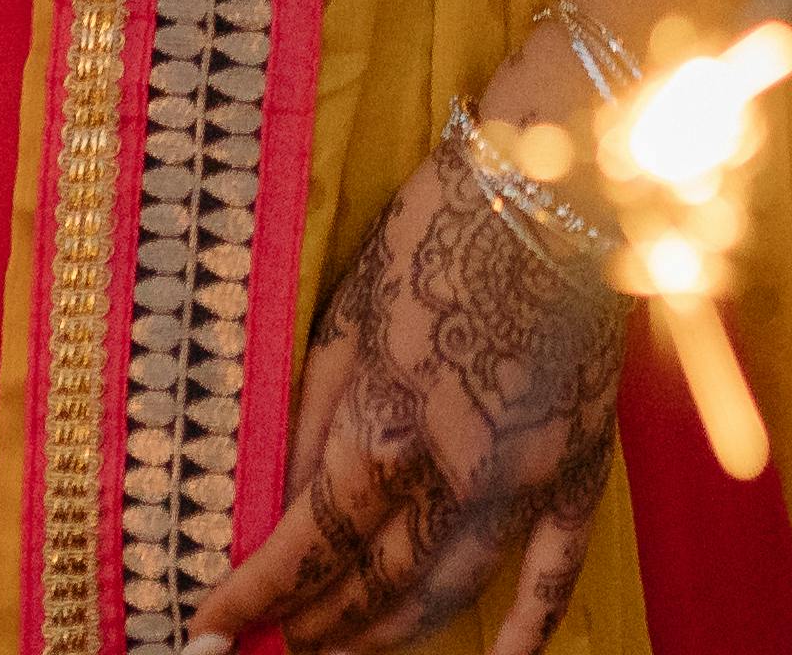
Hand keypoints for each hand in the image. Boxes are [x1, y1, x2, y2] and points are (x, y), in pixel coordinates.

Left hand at [191, 132, 628, 650]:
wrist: (556, 183)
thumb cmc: (438, 231)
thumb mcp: (349, 315)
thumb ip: (314, 416)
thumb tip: (277, 498)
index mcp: (386, 427)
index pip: (306, 546)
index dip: (254, 596)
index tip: (211, 626)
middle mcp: (455, 472)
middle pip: (375, 583)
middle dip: (319, 622)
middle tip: (283, 637)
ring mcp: (526, 476)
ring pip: (450, 589)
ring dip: (393, 628)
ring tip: (350, 644)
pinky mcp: (581, 462)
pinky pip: (557, 567)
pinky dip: (529, 627)